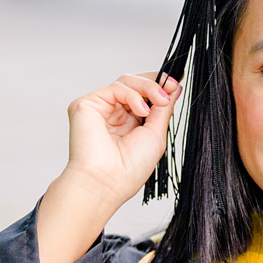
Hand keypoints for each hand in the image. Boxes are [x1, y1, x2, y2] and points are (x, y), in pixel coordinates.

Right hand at [36, 73, 176, 262]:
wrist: (108, 181)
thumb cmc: (130, 168)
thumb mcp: (156, 134)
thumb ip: (163, 108)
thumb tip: (174, 87)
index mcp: (128, 123)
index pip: (143, 95)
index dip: (159, 86)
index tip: (176, 84)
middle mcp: (112, 114)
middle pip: (134, 83)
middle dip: (155, 83)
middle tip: (170, 89)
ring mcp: (99, 108)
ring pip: (125, 81)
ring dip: (147, 87)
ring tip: (160, 101)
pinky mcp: (86, 105)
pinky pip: (114, 88)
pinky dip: (132, 94)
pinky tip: (142, 110)